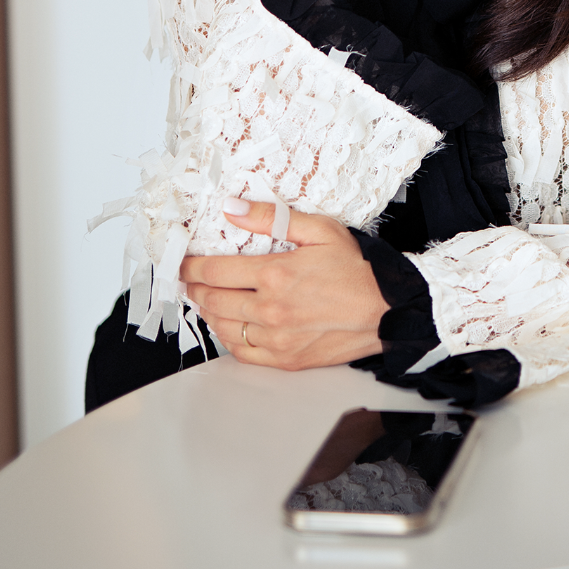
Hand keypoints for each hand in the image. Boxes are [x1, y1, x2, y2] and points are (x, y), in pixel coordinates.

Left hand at [180, 200, 388, 369]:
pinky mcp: (284, 359)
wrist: (385, 309)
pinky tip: (229, 325)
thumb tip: (232, 209)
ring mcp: (275, 339)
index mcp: (275, 275)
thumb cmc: (356, 269)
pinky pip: (241, 352)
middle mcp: (270, 310)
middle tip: (190, 279)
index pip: (215, 271)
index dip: (191, 266)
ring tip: (207, 298)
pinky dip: (227, 338)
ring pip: (222, 327)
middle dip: (195, 288)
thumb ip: (271, 219)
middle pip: (213, 300)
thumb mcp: (319, 230)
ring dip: (208, 311)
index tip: (183, 262)